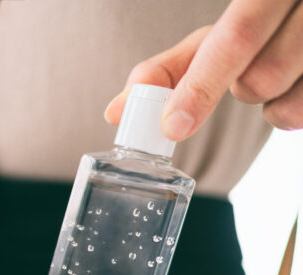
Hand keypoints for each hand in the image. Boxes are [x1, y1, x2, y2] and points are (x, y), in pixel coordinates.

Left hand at [104, 0, 302, 139]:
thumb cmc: (261, 22)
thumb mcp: (217, 34)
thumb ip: (167, 70)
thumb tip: (114, 113)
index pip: (235, 38)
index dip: (200, 87)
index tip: (172, 126)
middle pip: (260, 78)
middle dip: (239, 90)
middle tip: (243, 70)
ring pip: (283, 98)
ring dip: (266, 100)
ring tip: (274, 67)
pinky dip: (291, 111)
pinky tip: (295, 83)